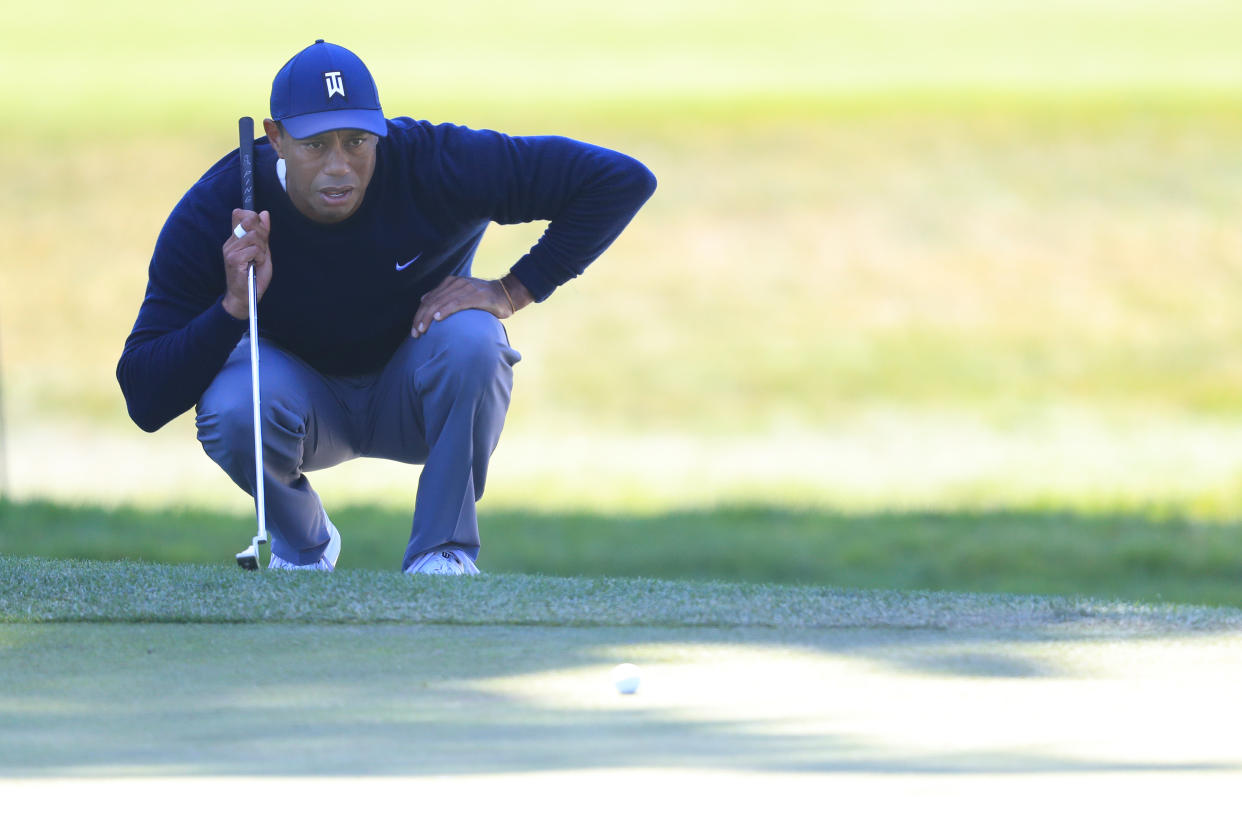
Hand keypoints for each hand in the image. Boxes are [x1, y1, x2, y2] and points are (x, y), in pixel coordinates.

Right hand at [221, 208, 271, 319]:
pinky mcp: (233, 259)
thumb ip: (263, 233)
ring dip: (262, 249)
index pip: (240, 214)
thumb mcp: (263, 251)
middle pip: (250, 222)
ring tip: (258, 260)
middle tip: (262, 251)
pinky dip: (260, 258)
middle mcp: (230, 242)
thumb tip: (264, 213)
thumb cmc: (254, 276)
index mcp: (235, 239)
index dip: (254, 218)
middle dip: (263, 235)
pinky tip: (255, 265)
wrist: (244, 297)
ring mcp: (230, 250)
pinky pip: (254, 249)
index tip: (261, 233)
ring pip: (254, 236)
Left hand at [411, 274, 532, 336]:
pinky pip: (457, 303)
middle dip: (421, 318)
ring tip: (422, 329)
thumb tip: (425, 299)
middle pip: (432, 301)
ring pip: (441, 303)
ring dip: (429, 317)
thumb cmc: (484, 298)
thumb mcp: (462, 295)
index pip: (429, 299)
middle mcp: (456, 283)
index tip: (414, 329)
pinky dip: (446, 310)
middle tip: (415, 333)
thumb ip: (446, 297)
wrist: (507, 293)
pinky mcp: (476, 296)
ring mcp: (466, 289)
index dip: (419, 314)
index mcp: (451, 282)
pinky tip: (438, 319)